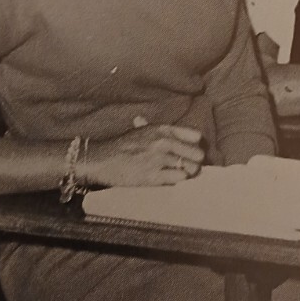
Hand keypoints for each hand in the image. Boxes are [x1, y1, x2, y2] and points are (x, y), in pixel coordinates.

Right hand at [90, 121, 205, 186]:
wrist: (102, 160)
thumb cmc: (120, 146)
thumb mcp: (138, 131)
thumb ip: (149, 126)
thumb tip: (143, 120)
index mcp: (162, 129)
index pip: (195, 136)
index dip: (195, 146)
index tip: (189, 151)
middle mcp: (163, 142)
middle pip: (197, 154)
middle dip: (193, 162)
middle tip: (186, 166)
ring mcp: (159, 159)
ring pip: (191, 168)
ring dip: (186, 173)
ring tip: (177, 173)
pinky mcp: (154, 176)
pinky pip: (178, 179)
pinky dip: (176, 180)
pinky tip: (167, 178)